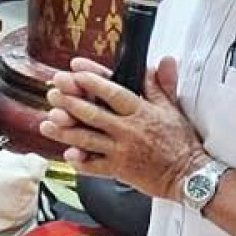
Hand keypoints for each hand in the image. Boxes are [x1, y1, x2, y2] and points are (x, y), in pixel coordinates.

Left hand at [40, 57, 204, 198]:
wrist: (189, 174)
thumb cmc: (181, 141)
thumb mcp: (173, 108)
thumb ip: (161, 84)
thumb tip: (162, 61)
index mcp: (140, 112)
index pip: (113, 91)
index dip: (92, 80)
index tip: (75, 69)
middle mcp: (127, 131)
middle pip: (92, 113)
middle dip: (70, 101)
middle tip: (53, 91)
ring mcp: (121, 151)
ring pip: (87, 140)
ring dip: (64, 131)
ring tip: (47, 123)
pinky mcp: (119, 171)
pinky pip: (94, 167)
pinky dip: (79, 161)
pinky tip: (66, 154)